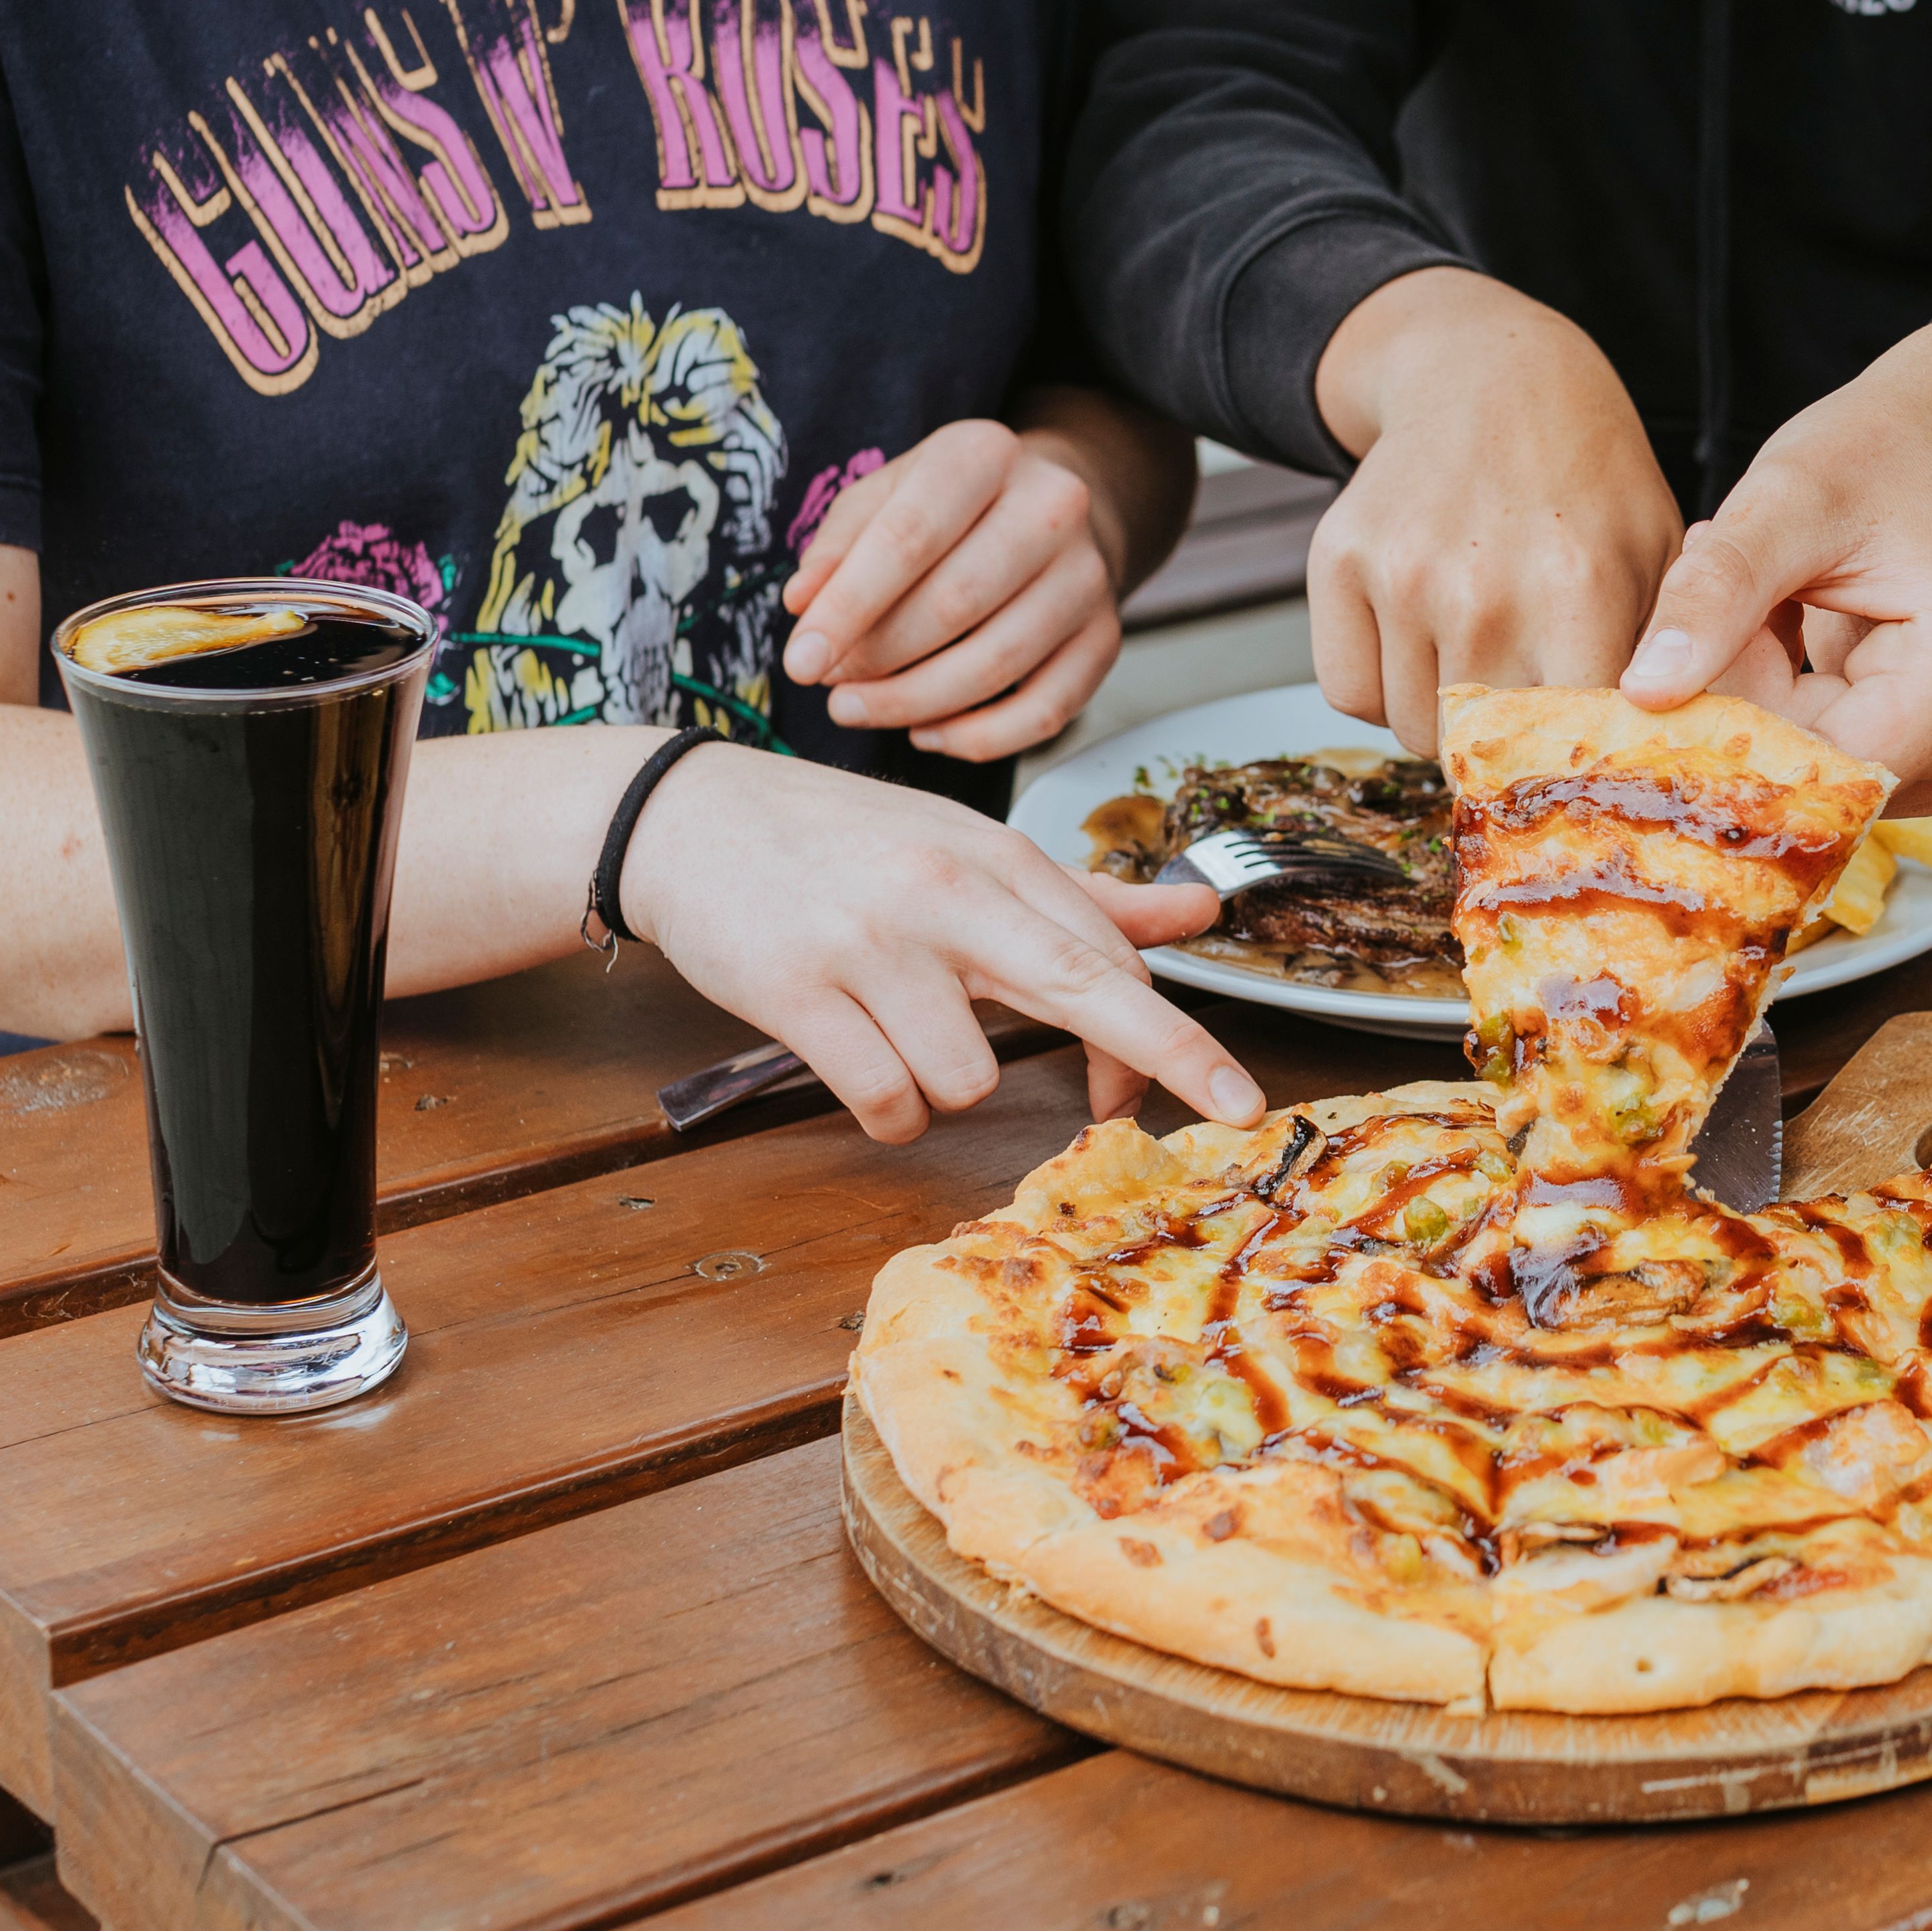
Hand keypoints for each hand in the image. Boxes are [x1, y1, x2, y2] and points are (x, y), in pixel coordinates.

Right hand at [620, 744, 1265, 1141]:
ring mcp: (870, 944)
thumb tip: (1202, 911)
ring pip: (967, 1080)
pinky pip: (885, 1103)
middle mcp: (945, 894)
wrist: (689, 818)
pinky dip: (886, 1110)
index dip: (1167, 1038)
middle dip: (1169, 1057)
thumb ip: (1088, 897)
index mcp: (996, 859)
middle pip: (1086, 987)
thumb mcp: (970, 850)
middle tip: (1242, 1112)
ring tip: (898, 1031)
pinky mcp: (797, 994)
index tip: (1216, 1091)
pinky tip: (860, 1060)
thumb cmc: (844, 841)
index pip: (1113, 956)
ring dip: (944, 1086)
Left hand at [781, 419, 1123, 762]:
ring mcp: (1088, 576)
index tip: (800, 662)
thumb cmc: (950, 508)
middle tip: (829, 687)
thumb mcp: (885, 497)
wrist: (1055, 511)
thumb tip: (803, 605)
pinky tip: (926, 733)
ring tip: (858, 710)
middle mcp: (1052, 507)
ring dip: (915, 704)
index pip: (909, 537)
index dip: (848, 608)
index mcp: (986, 454)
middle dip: (878, 660)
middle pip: (955, 604)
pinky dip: (979, 738)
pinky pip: (1046, 710)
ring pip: (998, 665)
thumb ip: (838, 546)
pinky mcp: (1105, 637)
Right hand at [1310, 268, 1683, 752]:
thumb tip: (1646, 768)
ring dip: (1442, 720)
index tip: (1575, 760)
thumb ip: (1658, 660)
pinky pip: (1350, 693)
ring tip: (1479, 654)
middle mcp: (1481, 588)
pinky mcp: (1337, 562)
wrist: (1490, 375)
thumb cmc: (1587, 474)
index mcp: (1577, 587)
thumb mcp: (1657, 554)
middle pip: (1482, 750)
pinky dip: (1382, 689)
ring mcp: (1400, 575)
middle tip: (1527, 701)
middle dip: (1508, 746)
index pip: (1565, 744)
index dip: (1570, 763)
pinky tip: (1421, 639)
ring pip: (1411, 732)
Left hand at [1617, 284, 1931, 809]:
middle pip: (1821, 773)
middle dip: (1748, 703)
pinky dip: (1789, 701)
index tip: (1670, 670)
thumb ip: (1715, 595)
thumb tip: (1644, 694)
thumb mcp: (1785, 502)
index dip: (1733, 735)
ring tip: (1771, 599)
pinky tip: (1789, 626)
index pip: (1825, 767)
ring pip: (1818, 770)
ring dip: (1766, 699)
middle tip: (1735, 597)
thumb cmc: (1880, 451)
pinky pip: (1834, 757)